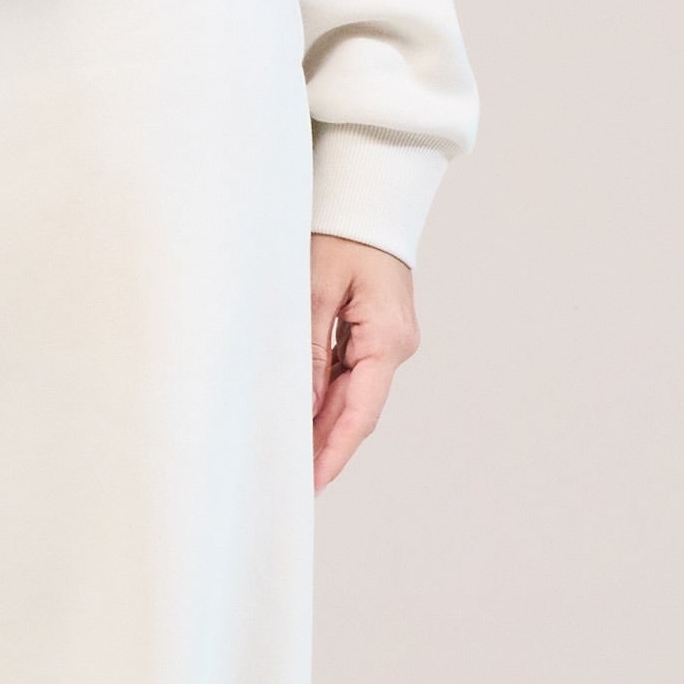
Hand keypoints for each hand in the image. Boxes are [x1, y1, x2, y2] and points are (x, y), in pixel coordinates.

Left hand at [309, 237, 418, 488]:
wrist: (368, 200)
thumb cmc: (342, 235)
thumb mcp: (315, 291)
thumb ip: (308, 352)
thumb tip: (300, 407)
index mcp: (387, 338)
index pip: (360, 411)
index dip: (334, 452)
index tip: (312, 483)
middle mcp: (395, 345)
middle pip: (357, 409)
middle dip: (325, 445)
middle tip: (291, 481)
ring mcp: (387, 340)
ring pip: (352, 394)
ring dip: (322, 422)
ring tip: (289, 454)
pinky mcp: (375, 332)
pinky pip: (349, 374)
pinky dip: (325, 395)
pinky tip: (300, 413)